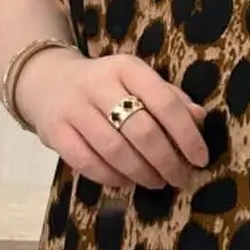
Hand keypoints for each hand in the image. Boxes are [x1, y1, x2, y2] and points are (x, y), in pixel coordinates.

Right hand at [16, 48, 209, 189]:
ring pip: (115, 150)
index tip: (200, 158)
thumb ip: (168, 97)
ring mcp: (74, 108)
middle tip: (181, 178)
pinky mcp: (55, 131)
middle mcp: (98, 84)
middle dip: (167, 161)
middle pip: (141, 130)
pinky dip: (112, 178)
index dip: (186, 134)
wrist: (48, 82)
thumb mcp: (136, 80)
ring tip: (156, 182)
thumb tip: (199, 118)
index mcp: (126, 67)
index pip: (164, 101)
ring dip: (142, 173)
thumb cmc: (106, 86)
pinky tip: (126, 181)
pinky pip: (88, 163)